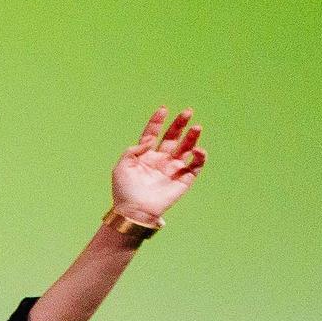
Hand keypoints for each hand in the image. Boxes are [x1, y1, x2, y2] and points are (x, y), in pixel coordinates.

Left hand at [110, 107, 204, 226]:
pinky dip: (199, 157)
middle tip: (188, 111)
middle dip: (180, 124)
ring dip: (192, 137)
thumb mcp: (122, 166)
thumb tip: (148, 140)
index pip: (153, 134)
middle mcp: (160, 160)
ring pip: (186, 148)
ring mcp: (172, 169)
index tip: (163, 109)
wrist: (135, 211)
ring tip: (196, 127)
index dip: (158, 122)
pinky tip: (197, 150)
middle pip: (172, 137)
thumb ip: (133, 150)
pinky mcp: (183, 179)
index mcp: (145, 156)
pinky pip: (195, 166)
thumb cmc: (124, 190)